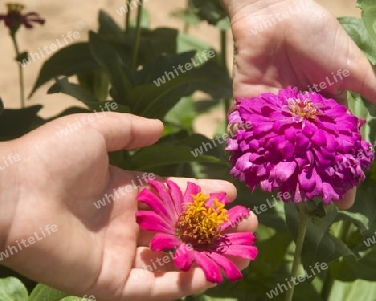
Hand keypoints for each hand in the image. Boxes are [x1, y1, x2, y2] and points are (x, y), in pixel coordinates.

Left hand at [0, 113, 256, 300]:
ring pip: (174, 261)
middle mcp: (128, 224)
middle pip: (181, 230)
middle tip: (247, 225)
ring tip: (242, 253)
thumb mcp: (96, 131)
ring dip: (208, 258)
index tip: (231, 192)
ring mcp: (120, 254)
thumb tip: (161, 128)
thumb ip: (130, 129)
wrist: (12, 193)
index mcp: (126, 191)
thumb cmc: (52, 157)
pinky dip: (182, 284)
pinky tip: (211, 274)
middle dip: (215, 228)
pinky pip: (153, 287)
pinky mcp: (109, 281)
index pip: (174, 196)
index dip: (202, 194)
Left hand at [221, 0, 375, 208]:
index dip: (342, 171)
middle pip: (306, 156)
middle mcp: (299, 117)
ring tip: (288, 200)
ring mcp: (273, 114)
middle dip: (311, 180)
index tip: (347, 199)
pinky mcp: (247, 107)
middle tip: (317, 206)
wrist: (277, 13)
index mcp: (325, 110)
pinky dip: (250, 153)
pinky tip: (256, 177)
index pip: (335, 148)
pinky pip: (248, 135)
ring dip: (282, 174)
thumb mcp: (353, 68)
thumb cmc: (318, 36)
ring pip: (278, 151)